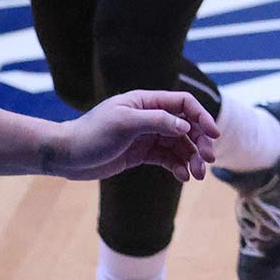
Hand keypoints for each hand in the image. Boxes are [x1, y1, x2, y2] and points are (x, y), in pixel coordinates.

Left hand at [44, 91, 218, 181]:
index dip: (202, 117)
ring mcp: (147, 136)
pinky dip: (179, 167)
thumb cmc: (91, 135)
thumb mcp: (125, 124)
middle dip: (201, 143)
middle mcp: (150, 117)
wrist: (66, 156)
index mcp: (146, 102)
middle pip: (187, 127)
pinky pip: (168, 159)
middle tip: (208, 161)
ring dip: (192, 159)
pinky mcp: (142, 154)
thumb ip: (157, 121)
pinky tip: (183, 177)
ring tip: (197, 175)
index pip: (184, 104)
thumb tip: (187, 127)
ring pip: (180, 146)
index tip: (213, 135)